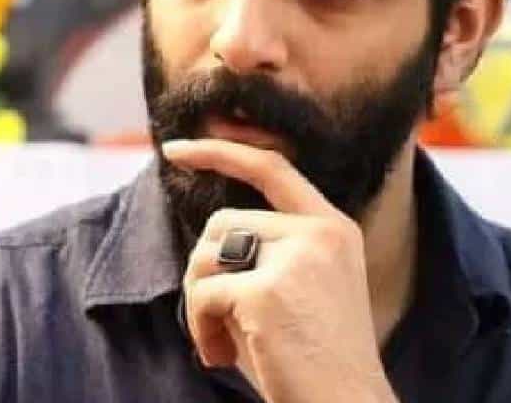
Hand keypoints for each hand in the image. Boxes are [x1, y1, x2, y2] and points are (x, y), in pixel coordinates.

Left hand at [164, 138, 398, 402]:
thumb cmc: (318, 363)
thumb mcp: (304, 290)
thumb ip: (269, 255)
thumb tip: (209, 243)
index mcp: (334, 228)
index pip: (272, 167)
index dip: (220, 152)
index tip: (177, 148)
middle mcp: (319, 233)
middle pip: (224, 224)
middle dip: (204, 271)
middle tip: (214, 320)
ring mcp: (295, 258)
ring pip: (207, 255)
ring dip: (200, 302)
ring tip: (221, 342)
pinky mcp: (266, 292)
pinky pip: (203, 295)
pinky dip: (201, 328)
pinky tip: (222, 357)